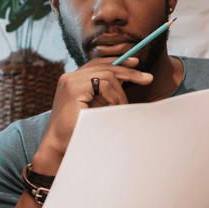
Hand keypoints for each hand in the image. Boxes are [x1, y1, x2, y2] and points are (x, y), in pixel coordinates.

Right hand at [30, 57, 153, 173]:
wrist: (61, 145)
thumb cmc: (78, 129)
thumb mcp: (94, 106)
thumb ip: (103, 92)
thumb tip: (125, 80)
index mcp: (72, 80)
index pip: (97, 64)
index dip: (117, 62)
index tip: (135, 63)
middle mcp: (69, 77)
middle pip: (104, 66)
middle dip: (128, 72)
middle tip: (147, 79)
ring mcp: (70, 81)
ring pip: (107, 75)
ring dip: (119, 93)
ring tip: (122, 108)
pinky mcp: (73, 88)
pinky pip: (104, 84)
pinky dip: (113, 97)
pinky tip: (112, 108)